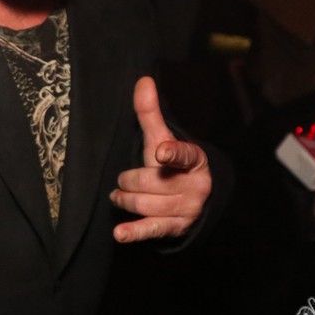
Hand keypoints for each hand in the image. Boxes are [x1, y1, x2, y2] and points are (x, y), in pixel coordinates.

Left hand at [110, 76, 210, 242]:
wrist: (194, 198)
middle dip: (130, 180)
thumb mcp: (162, 139)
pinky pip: (153, 230)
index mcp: (195, 160)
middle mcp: (195, 186)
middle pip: (152, 182)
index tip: (161, 152)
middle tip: (125, 179)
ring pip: (146, 205)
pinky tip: (120, 234)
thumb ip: (150, 113)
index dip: (172, 153)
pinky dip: (135, 232)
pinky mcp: (176, 228)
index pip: (184, 154)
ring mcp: (187, 209)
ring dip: (126, 199)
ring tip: (119, 196)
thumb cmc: (172, 165)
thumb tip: (143, 80)